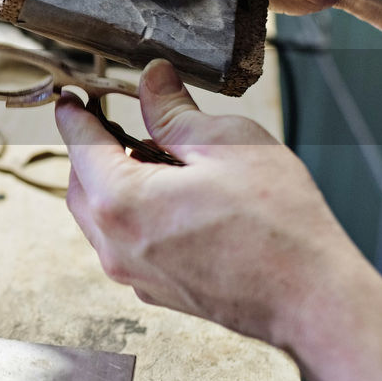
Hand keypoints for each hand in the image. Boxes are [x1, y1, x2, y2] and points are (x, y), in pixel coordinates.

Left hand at [55, 58, 373, 348]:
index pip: (81, 145)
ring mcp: (133, 275)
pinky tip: (169, 195)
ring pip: (99, 218)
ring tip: (151, 155)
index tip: (70, 98)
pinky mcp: (156, 290)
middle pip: (81, 185)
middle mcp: (115, 246)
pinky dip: (131, 214)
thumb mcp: (225, 143)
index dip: (75, 115)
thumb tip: (151, 80)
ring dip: (112, 182)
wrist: (311, 300)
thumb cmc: (277, 224)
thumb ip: (174, 111)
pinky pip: (124, 243)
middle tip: (113, 119)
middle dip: (91, 149)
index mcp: (122, 203)